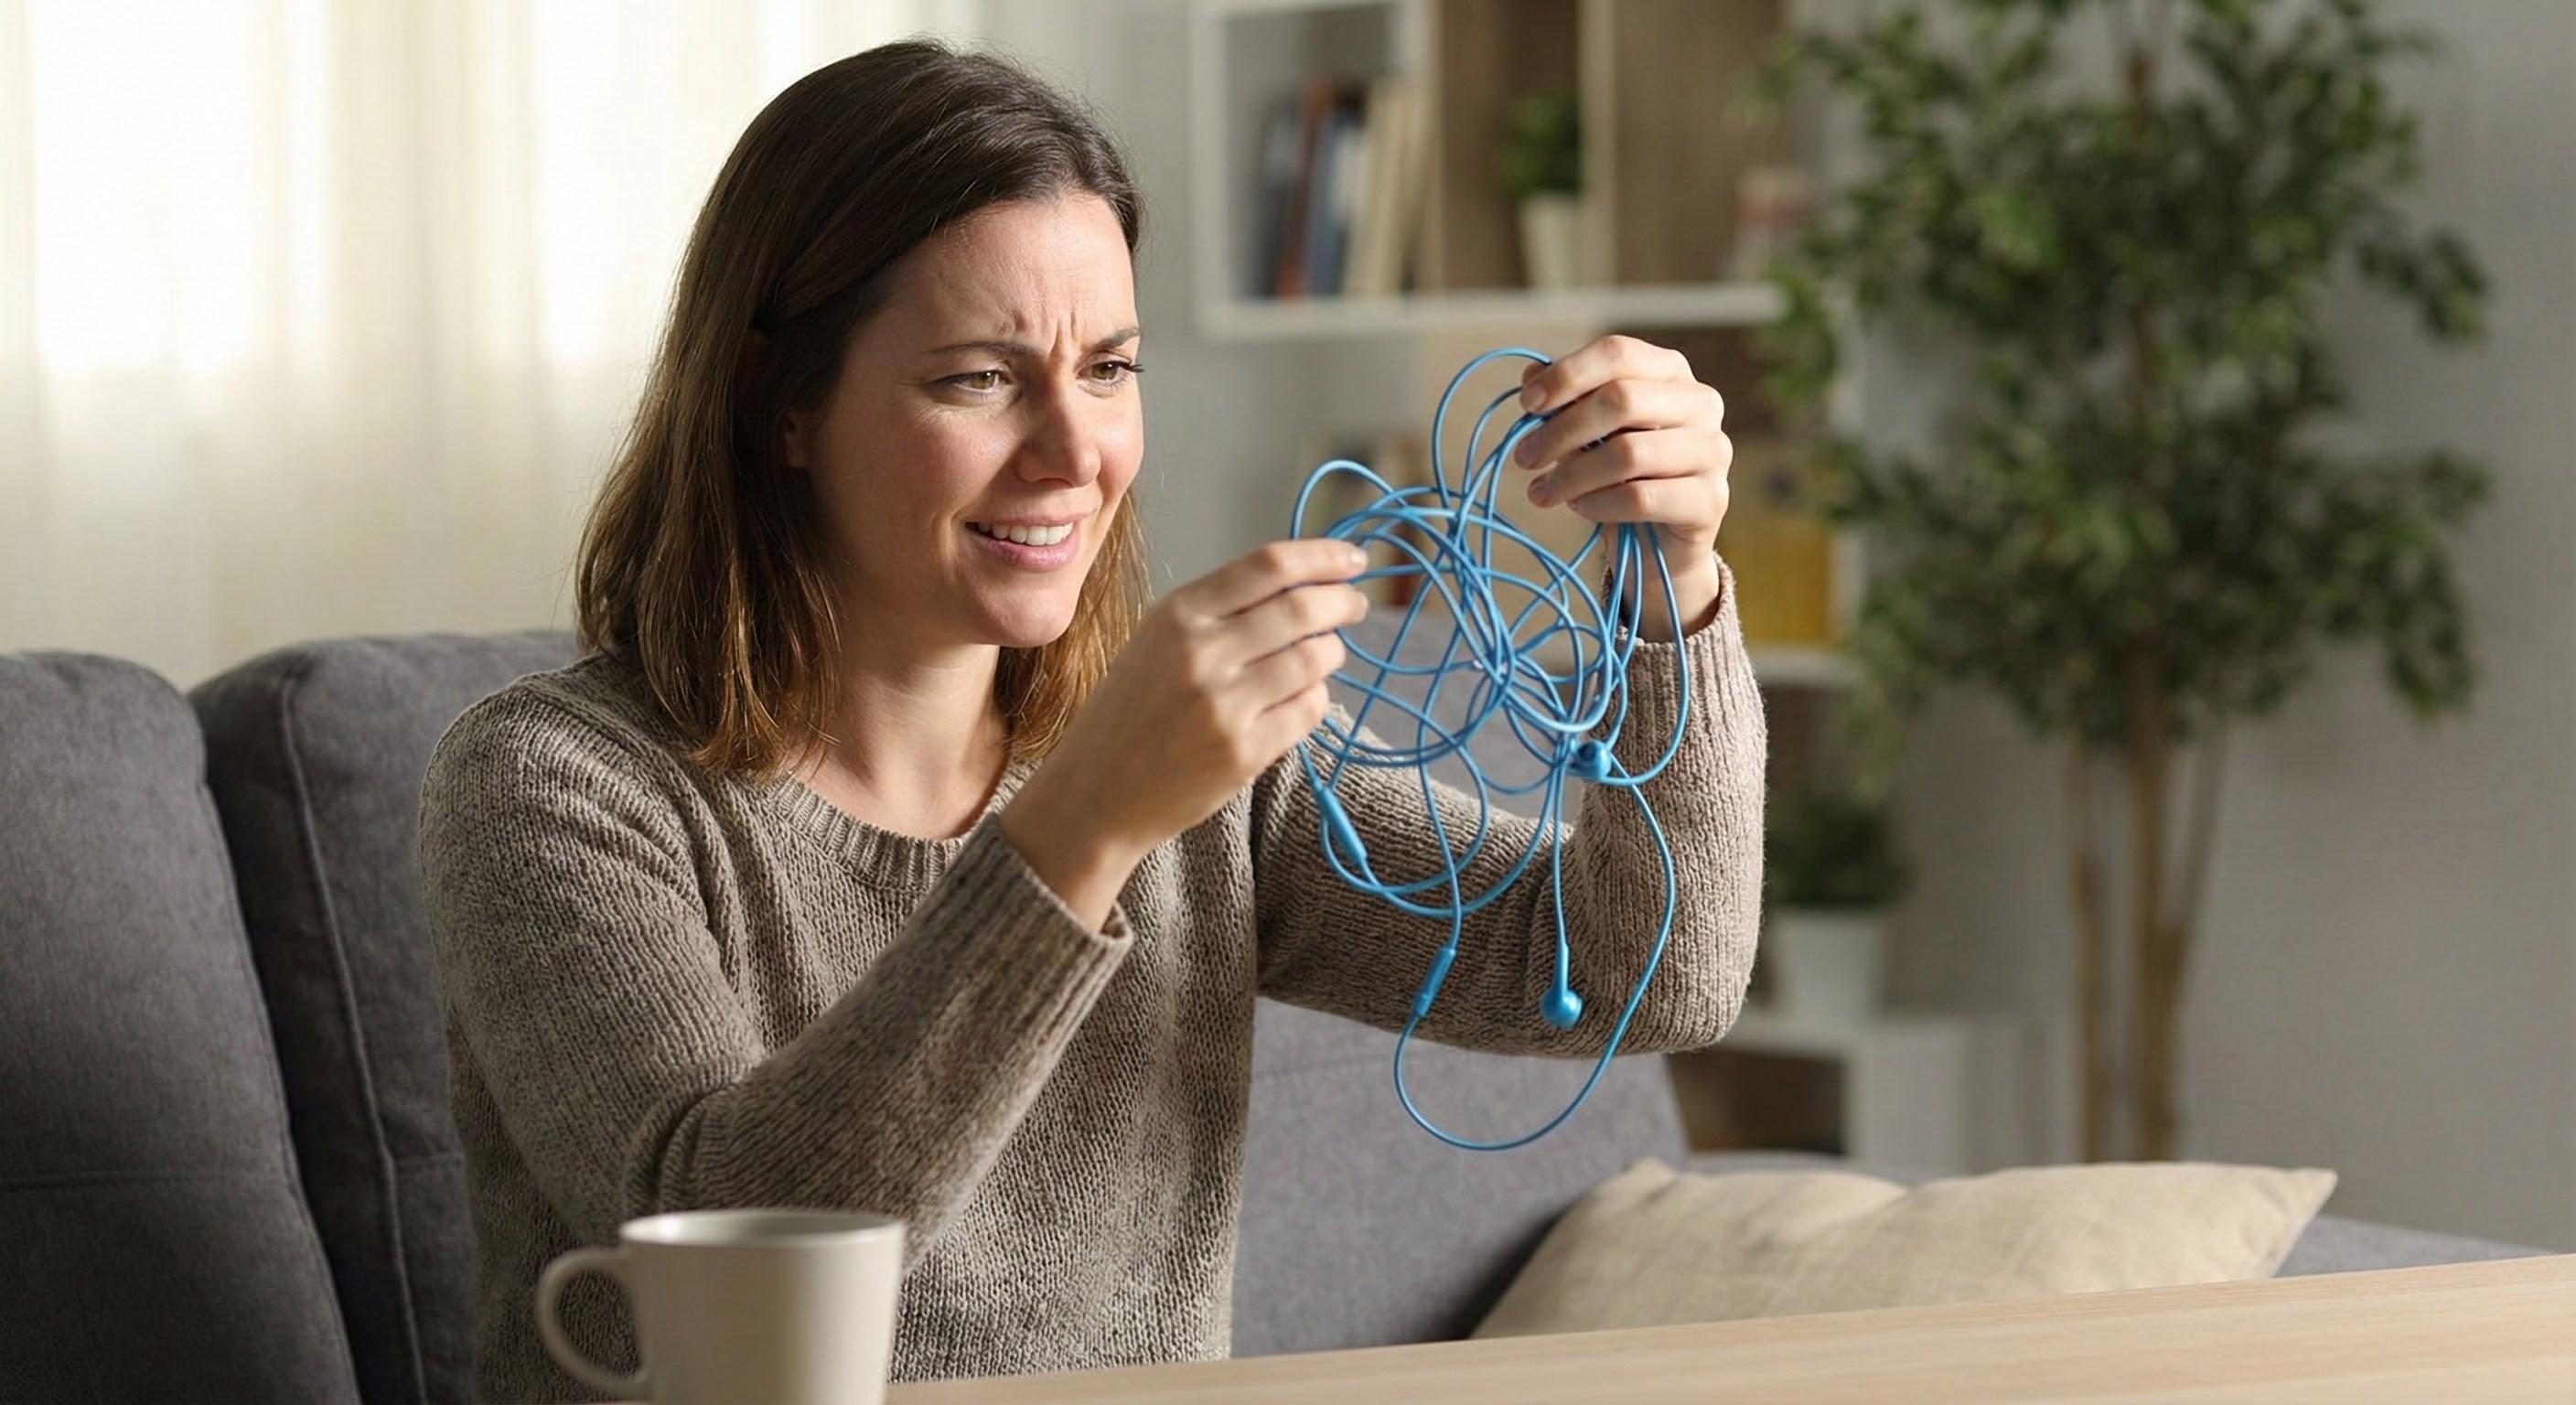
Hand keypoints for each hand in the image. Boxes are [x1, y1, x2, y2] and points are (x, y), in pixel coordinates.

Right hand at [1007, 539, 1369, 881]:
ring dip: (1331, 652)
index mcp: (1178, 614)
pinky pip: (1309, 709)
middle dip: (1343, 603)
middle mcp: (1202, 653)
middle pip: (1303, 609)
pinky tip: (1298, 697)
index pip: (1270, 566)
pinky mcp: (1245, 752)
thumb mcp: (1156, 640)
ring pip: (1315, 659)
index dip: (1323, 557)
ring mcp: (1225, 705)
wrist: (1094, 794)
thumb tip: (1303, 583)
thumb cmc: (1129, 712)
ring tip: (1321, 655)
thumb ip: (1220, 610)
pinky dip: (1315, 697)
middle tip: (1354, 606)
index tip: (1352, 559)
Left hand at [1513, 335, 1733, 637]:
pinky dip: (1599, 504)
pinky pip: (1642, 498)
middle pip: (1622, 399)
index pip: (1619, 353)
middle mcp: (1701, 403)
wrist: (1656, 543)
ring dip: (1573, 475)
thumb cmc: (1619, 475)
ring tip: (1542, 492)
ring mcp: (1712, 451)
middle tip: (1524, 457)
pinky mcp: (1711, 500)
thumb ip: (1565, 401)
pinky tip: (1578, 509)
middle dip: (1562, 430)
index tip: (1527, 404)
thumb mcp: (1587, 433)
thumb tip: (1531, 375)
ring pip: (1630, 453)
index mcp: (1671, 372)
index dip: (1568, 374)